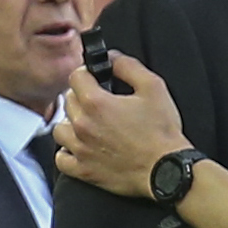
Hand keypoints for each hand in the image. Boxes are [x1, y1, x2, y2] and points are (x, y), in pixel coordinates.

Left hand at [54, 52, 188, 199]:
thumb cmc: (162, 132)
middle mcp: (82, 125)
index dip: (88, 74)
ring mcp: (80, 149)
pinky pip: (61, 158)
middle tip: (103, 103)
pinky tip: (82, 147)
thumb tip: (112, 58)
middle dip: (83, 97)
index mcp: (96, 103)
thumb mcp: (154, 88)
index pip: (76, 76)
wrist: (167, 170)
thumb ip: (129, 67)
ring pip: (60, 128)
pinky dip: (67, 151)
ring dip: (72, 123)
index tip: (97, 79)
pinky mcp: (83, 170)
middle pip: (68, 100)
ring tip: (90, 125)